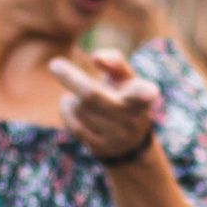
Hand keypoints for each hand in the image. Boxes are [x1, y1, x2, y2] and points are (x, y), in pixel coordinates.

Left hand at [53, 50, 165, 166]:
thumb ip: (114, 62)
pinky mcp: (101, 149)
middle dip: (71, 79)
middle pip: (92, 96)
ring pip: (79, 109)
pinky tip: (68, 104)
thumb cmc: (125, 97)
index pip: (142, 94)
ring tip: (76, 95)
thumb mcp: (127, 79)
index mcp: (140, 98)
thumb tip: (96, 57)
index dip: (145, 93)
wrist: (129, 141)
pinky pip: (74, 126)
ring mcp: (116, 137)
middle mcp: (131, 119)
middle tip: (55, 65)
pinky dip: (67, 112)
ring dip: (72, 97)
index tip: (151, 92)